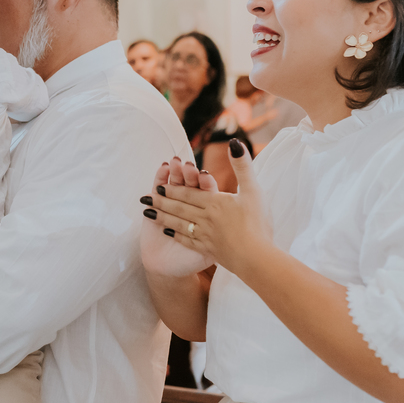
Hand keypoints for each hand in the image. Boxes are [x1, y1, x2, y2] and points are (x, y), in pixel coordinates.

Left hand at [152, 140, 273, 276]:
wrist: (256, 259)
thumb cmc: (258, 224)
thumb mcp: (253, 190)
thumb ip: (242, 166)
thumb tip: (234, 143)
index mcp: (215, 203)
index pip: (189, 194)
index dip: (173, 190)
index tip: (158, 186)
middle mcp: (206, 218)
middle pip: (180, 208)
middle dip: (162, 203)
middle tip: (146, 199)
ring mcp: (205, 236)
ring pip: (179, 224)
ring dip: (163, 218)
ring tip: (149, 214)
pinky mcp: (208, 251)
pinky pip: (188, 241)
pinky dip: (176, 235)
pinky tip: (168, 232)